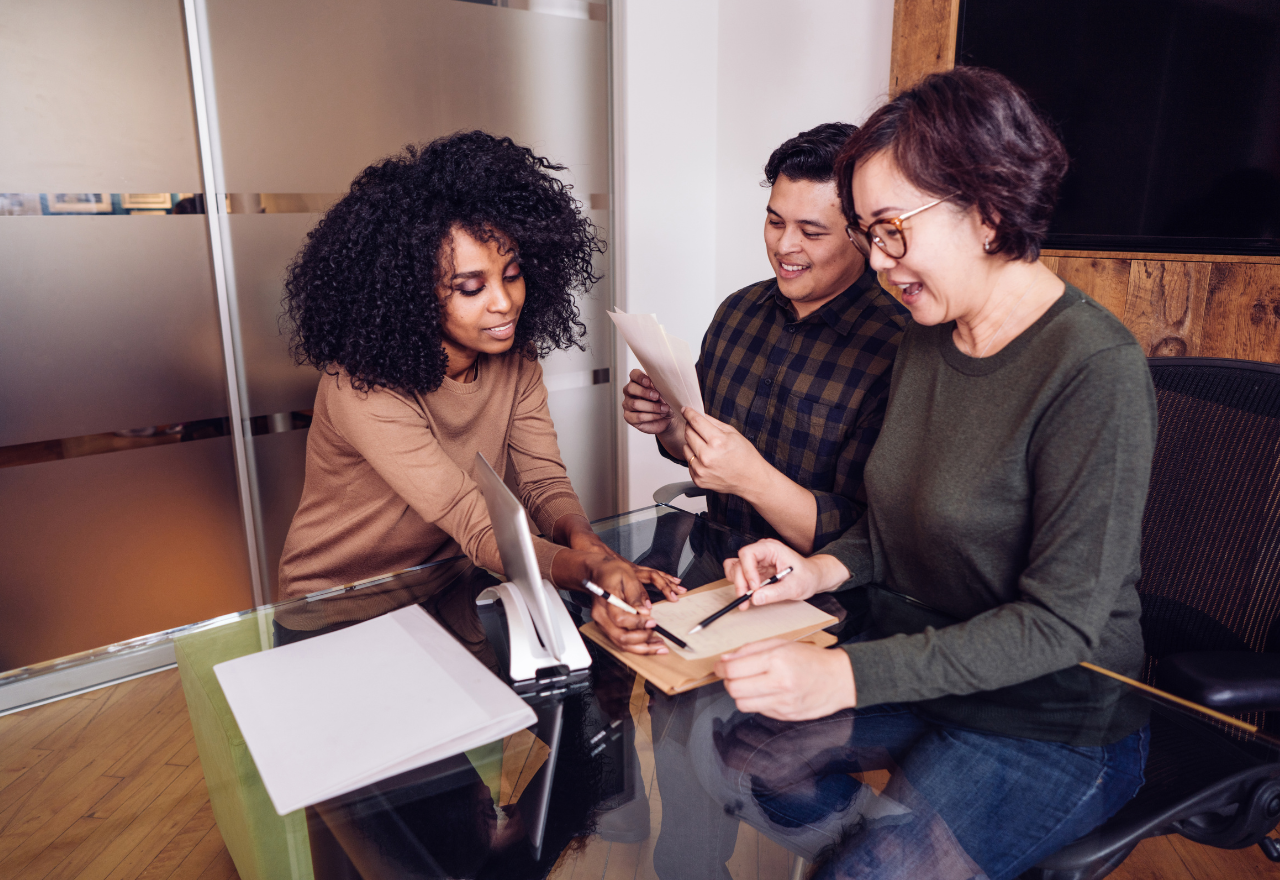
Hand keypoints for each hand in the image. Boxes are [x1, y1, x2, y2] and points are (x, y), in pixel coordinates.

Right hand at [587, 555, 684, 654]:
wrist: (599, 573)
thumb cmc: (613, 572)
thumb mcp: (628, 577)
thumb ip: (635, 596)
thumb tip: (644, 612)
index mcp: (605, 601)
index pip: (620, 619)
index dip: (638, 623)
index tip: (653, 622)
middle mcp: (601, 616)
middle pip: (620, 637)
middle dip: (642, 640)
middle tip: (659, 638)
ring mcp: (603, 624)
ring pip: (621, 644)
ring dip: (642, 648)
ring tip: (659, 646)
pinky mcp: (607, 627)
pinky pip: (621, 642)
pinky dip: (636, 646)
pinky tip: (650, 644)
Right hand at [622, 370, 673, 435]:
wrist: (668, 417)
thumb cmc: (665, 401)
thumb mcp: (665, 392)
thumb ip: (661, 386)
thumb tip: (662, 384)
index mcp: (638, 381)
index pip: (634, 374)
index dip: (640, 377)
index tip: (649, 382)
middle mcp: (630, 392)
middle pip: (630, 388)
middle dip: (645, 392)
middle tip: (657, 396)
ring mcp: (627, 404)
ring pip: (635, 404)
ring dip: (652, 407)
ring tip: (664, 409)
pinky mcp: (629, 417)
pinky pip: (638, 416)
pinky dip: (652, 416)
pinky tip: (660, 415)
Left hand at [682, 408, 769, 495]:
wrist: (751, 480)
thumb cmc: (745, 457)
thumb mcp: (733, 433)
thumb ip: (713, 422)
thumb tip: (698, 414)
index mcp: (717, 442)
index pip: (696, 422)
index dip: (689, 413)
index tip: (686, 410)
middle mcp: (707, 456)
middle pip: (688, 433)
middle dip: (691, 428)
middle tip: (699, 429)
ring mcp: (701, 469)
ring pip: (685, 448)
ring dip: (692, 444)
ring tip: (707, 448)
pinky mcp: (698, 479)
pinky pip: (689, 463)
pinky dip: (695, 459)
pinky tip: (708, 460)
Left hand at [714, 639, 856, 719]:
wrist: (839, 679)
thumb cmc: (810, 658)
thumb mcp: (781, 644)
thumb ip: (751, 650)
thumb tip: (725, 660)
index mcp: (777, 660)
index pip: (734, 670)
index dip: (720, 669)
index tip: (719, 667)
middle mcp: (779, 682)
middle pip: (734, 689)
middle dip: (728, 681)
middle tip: (732, 675)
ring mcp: (783, 702)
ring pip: (742, 704)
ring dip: (740, 693)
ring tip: (748, 684)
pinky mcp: (786, 715)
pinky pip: (758, 710)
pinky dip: (756, 701)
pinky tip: (765, 692)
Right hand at [723, 538, 846, 605]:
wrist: (812, 578)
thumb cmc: (807, 577)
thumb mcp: (795, 587)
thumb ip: (775, 593)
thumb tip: (755, 598)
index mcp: (772, 549)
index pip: (748, 553)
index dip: (748, 571)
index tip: (754, 588)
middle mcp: (761, 551)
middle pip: (739, 563)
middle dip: (741, 583)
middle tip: (746, 600)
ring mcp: (757, 560)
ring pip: (735, 568)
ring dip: (738, 584)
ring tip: (747, 599)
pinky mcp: (754, 569)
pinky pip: (738, 573)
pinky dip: (739, 584)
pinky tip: (747, 594)